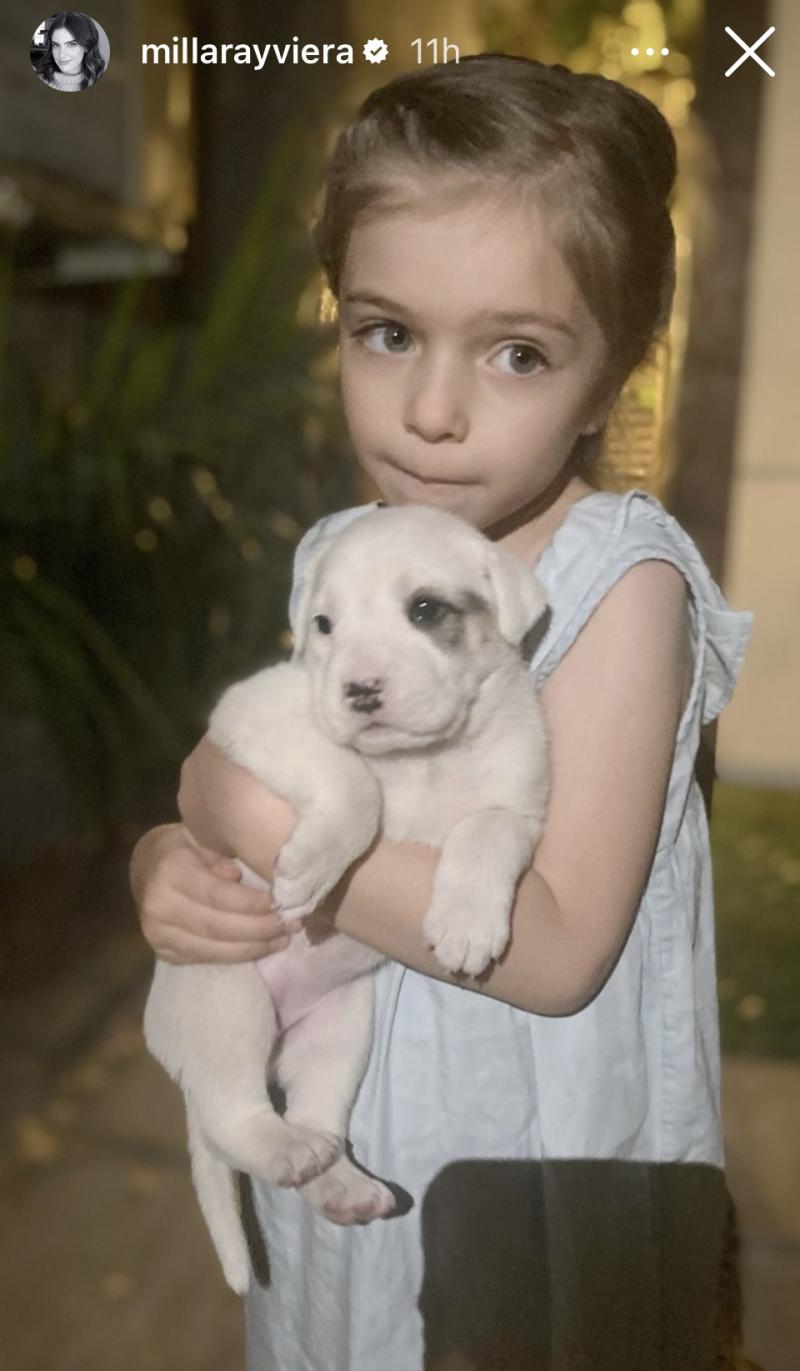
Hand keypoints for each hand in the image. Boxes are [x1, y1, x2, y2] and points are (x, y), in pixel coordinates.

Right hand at [130, 823, 303, 964]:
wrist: (146, 867)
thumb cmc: (182, 847)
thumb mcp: (200, 836)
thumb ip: (219, 854)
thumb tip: (238, 875)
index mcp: (170, 873)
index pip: (217, 895)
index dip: (252, 904)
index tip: (284, 903)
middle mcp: (159, 908)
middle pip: (218, 927)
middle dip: (260, 929)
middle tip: (293, 923)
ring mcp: (158, 935)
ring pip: (214, 949)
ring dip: (254, 947)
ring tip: (285, 939)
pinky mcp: (164, 953)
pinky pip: (206, 959)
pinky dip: (238, 955)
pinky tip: (263, 947)